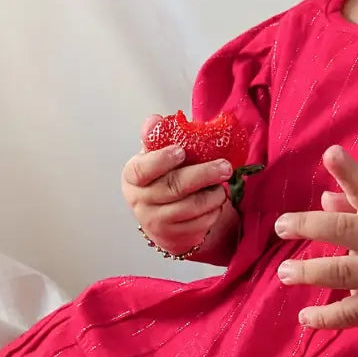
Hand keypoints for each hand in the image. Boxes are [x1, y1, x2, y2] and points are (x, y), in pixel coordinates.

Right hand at [122, 116, 231, 255]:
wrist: (163, 216)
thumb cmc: (162, 178)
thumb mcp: (156, 156)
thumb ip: (157, 138)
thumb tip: (154, 120)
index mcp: (133, 177)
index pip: (142, 170)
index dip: (161, 160)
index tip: (181, 151)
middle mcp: (140, 201)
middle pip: (173, 188)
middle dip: (202, 175)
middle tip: (224, 166)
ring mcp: (155, 221)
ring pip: (190, 208)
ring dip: (213, 195)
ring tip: (223, 185)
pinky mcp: (173, 237)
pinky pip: (199, 224)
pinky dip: (213, 211)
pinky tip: (217, 201)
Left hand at [273, 145, 357, 328]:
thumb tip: (324, 197)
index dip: (350, 171)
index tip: (330, 153)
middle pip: (347, 232)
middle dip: (310, 227)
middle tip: (280, 226)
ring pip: (346, 273)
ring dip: (311, 272)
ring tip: (285, 272)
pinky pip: (356, 314)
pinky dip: (329, 318)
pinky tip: (305, 317)